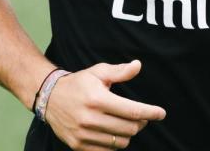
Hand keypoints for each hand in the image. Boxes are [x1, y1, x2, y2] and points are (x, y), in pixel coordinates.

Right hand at [45, 60, 166, 149]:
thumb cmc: (78, 83)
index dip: (150, 113)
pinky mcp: (78, 145)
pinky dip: (114, 143)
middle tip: (139, 116)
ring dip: (127, 134)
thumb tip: (138, 65)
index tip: (161, 113)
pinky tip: (111, 132)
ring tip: (123, 123)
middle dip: (140, 122)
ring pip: (120, 142)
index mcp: (97, 98)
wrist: (49, 97)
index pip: (132, 111)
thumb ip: (119, 71)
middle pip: (129, 128)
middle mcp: (90, 118)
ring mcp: (83, 134)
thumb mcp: (98, 72)